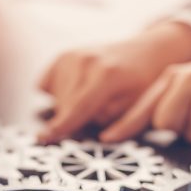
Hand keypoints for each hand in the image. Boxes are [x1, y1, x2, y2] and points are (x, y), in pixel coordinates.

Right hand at [37, 22, 190, 143]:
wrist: (145, 53)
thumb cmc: (143, 83)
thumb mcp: (137, 107)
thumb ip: (111, 120)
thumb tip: (85, 128)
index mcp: (107, 74)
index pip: (79, 107)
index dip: (62, 125)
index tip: (44, 138)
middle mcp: (85, 60)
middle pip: (65, 106)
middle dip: (76, 118)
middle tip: (96, 110)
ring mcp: (71, 55)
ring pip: (55, 99)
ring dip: (68, 106)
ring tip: (91, 96)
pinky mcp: (62, 56)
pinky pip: (46, 86)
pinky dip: (57, 93)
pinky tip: (76, 89)